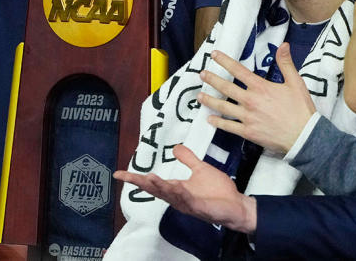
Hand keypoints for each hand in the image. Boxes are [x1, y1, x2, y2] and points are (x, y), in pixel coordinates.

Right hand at [114, 144, 256, 233]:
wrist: (236, 205)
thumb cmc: (218, 191)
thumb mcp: (200, 169)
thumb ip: (188, 159)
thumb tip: (175, 147)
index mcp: (176, 188)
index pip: (153, 183)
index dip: (136, 178)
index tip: (119, 174)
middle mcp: (178, 198)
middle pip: (155, 190)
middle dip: (140, 183)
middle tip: (125, 176)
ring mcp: (188, 203)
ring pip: (169, 195)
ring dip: (158, 187)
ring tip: (147, 178)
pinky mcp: (200, 207)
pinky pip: (188, 199)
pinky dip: (179, 193)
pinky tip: (174, 186)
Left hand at [197, 45, 314, 154]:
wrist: (304, 136)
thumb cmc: (301, 110)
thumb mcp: (296, 83)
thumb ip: (286, 63)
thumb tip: (283, 45)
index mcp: (261, 87)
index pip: (238, 70)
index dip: (224, 61)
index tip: (214, 55)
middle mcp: (251, 101)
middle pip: (226, 87)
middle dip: (212, 79)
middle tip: (202, 74)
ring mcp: (248, 117)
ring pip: (223, 107)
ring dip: (210, 100)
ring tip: (199, 95)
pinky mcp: (248, 132)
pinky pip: (228, 127)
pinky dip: (218, 123)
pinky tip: (210, 119)